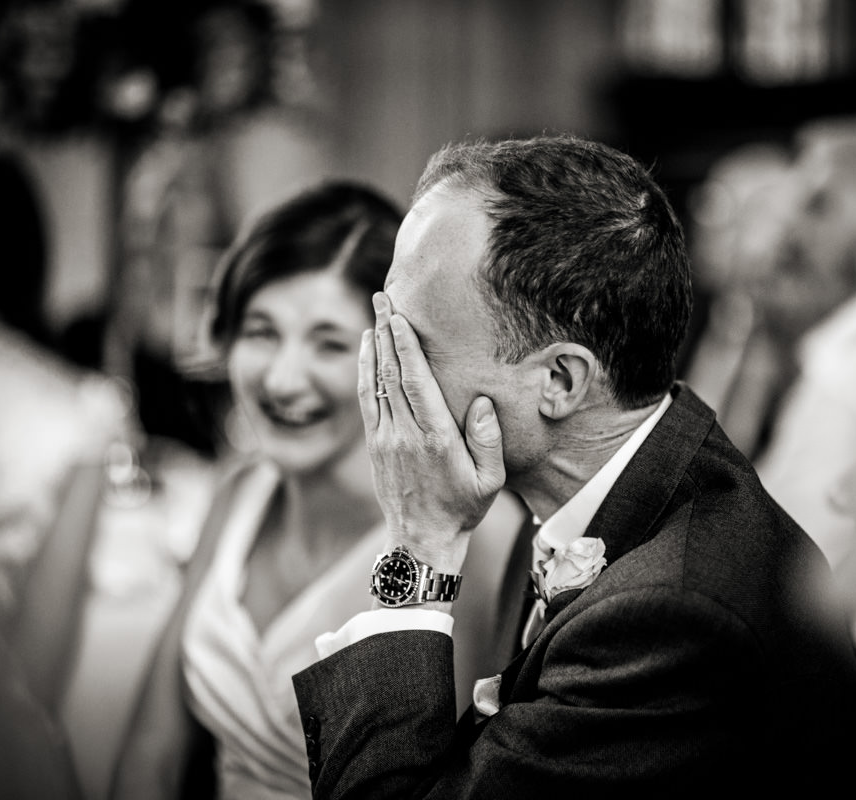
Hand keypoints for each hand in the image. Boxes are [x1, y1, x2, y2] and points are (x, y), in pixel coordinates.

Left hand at [358, 292, 505, 571]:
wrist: (421, 542)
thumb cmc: (462, 508)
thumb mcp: (490, 481)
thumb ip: (487, 440)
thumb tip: (482, 401)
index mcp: (435, 439)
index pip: (416, 382)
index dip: (406, 346)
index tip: (401, 316)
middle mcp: (405, 434)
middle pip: (391, 374)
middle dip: (388, 332)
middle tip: (383, 297)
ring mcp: (386, 439)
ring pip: (375, 383)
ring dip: (375, 346)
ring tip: (376, 315)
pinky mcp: (375, 445)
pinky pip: (366, 400)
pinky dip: (365, 371)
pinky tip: (369, 351)